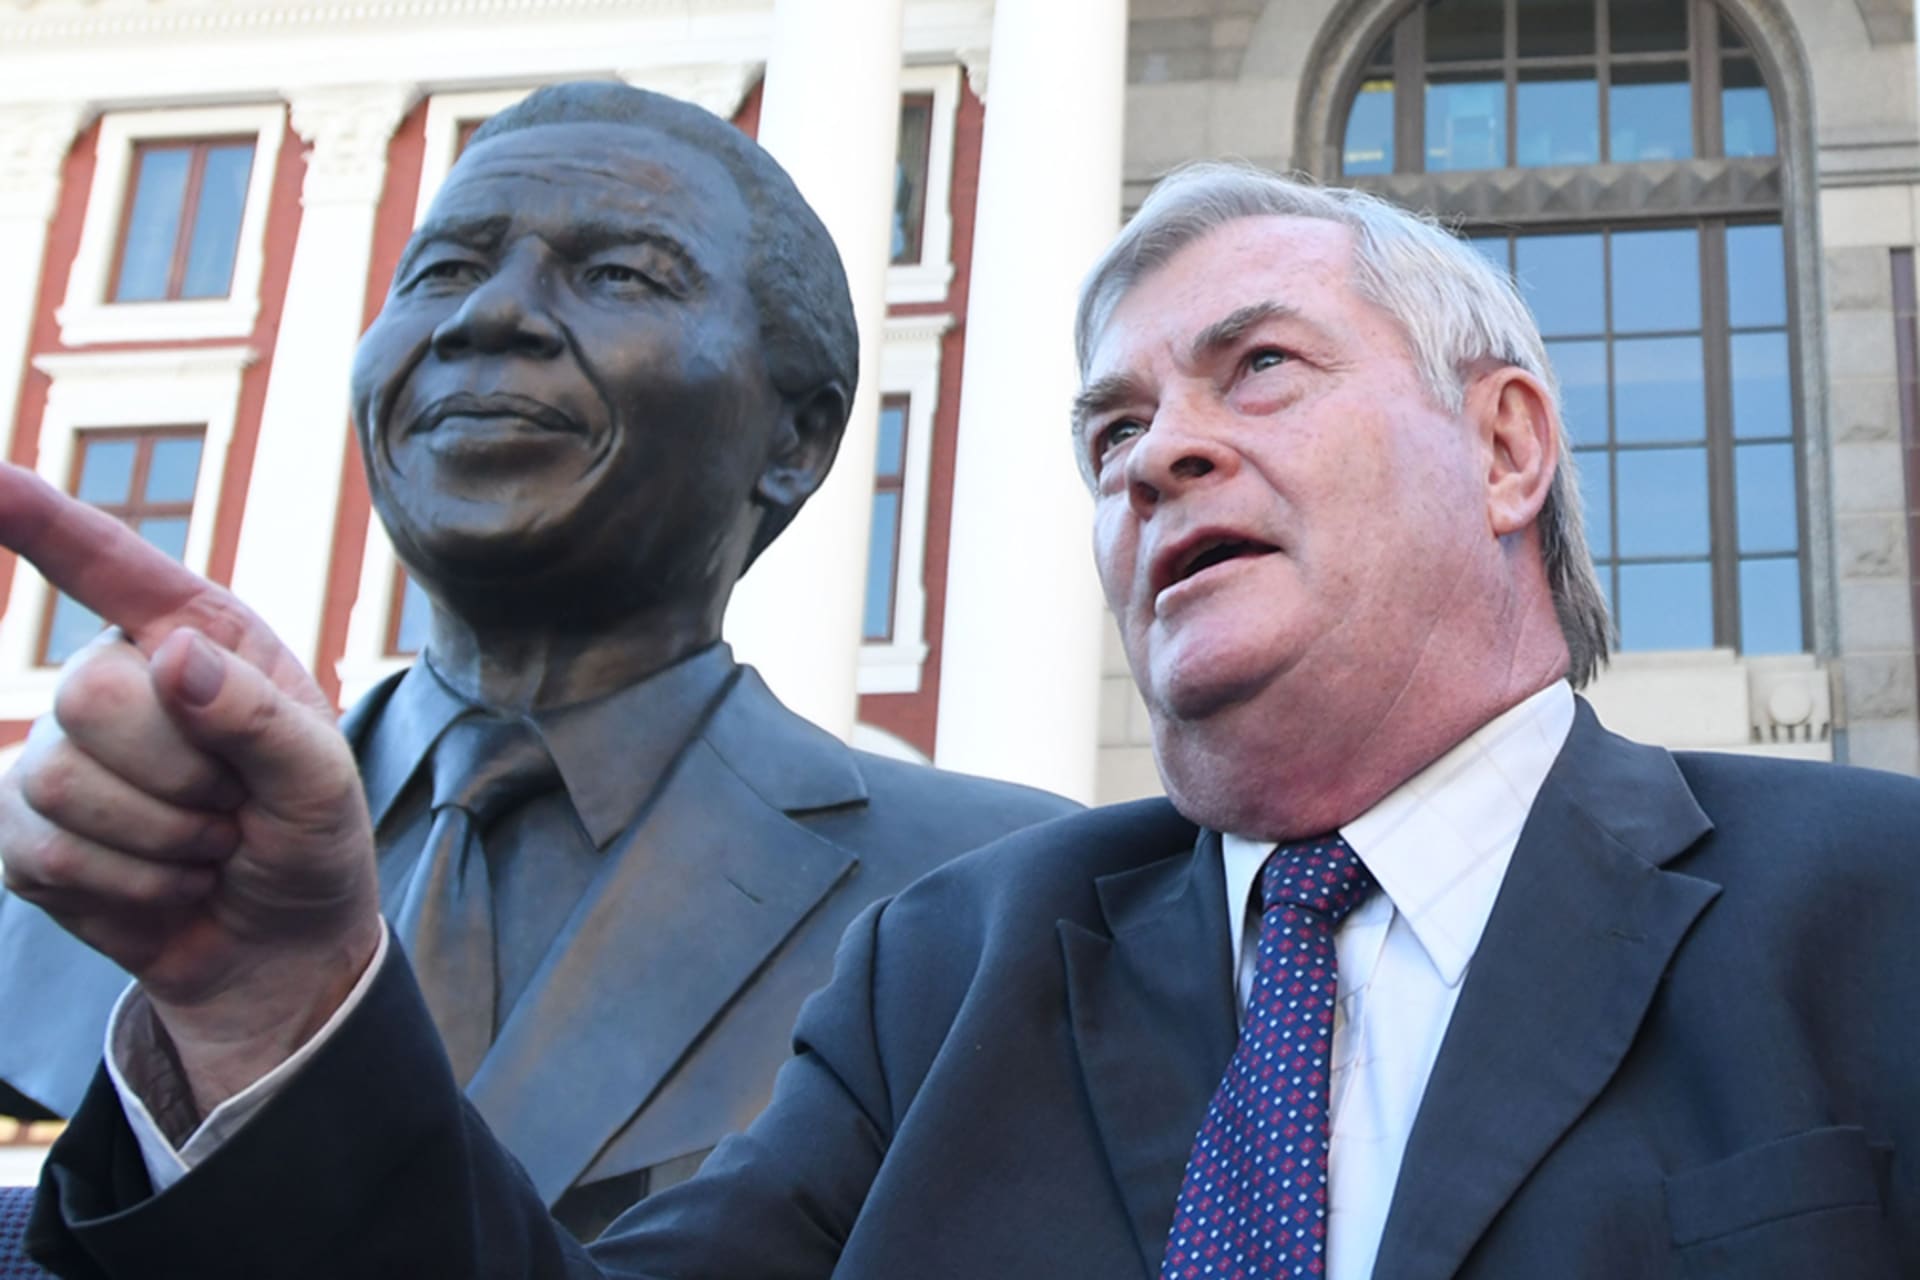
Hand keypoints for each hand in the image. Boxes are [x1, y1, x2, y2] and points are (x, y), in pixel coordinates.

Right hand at [0, 462, 379, 1111]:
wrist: (280, 947)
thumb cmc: (311, 843)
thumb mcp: (323, 782)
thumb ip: (262, 719)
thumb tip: (169, 655)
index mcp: (202, 640)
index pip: (109, 565)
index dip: (41, 519)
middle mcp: (121, 680)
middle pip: (90, 695)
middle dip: (181, 775)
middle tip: (236, 809)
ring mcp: (61, 754)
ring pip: (62, 782)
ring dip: (160, 841)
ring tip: (207, 847)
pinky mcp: (26, 833)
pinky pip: (42, 854)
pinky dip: (124, 888)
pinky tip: (164, 886)